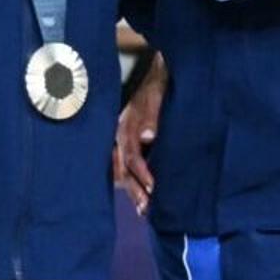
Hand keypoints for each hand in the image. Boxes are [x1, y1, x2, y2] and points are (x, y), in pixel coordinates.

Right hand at [114, 52, 166, 210]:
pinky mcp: (127, 142)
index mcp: (125, 124)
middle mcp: (119, 134)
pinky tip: (140, 197)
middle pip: (123, 168)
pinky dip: (131, 182)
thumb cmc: (160, 83)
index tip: (154, 187)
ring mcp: (121, 139)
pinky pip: (124, 166)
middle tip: (147, 209)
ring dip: (133, 190)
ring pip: (122, 170)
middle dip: (135, 189)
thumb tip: (147, 136)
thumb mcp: (157, 92)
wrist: (158, 69)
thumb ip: (151, 113)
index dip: (142, 172)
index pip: (131, 154)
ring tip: (144, 209)